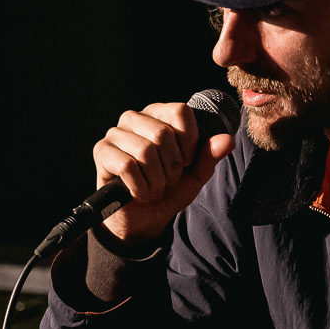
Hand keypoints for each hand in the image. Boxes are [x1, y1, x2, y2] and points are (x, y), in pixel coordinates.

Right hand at [92, 102, 235, 245]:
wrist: (144, 217)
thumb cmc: (169, 189)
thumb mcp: (195, 174)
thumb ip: (210, 156)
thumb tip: (228, 140)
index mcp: (159, 114)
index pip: (181, 111)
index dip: (189, 142)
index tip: (186, 161)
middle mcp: (135, 118)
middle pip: (163, 133)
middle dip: (172, 166)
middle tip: (168, 180)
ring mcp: (115, 134)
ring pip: (145, 151)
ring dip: (156, 180)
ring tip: (155, 188)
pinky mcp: (101, 152)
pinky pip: (127, 166)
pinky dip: (140, 187)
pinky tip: (140, 193)